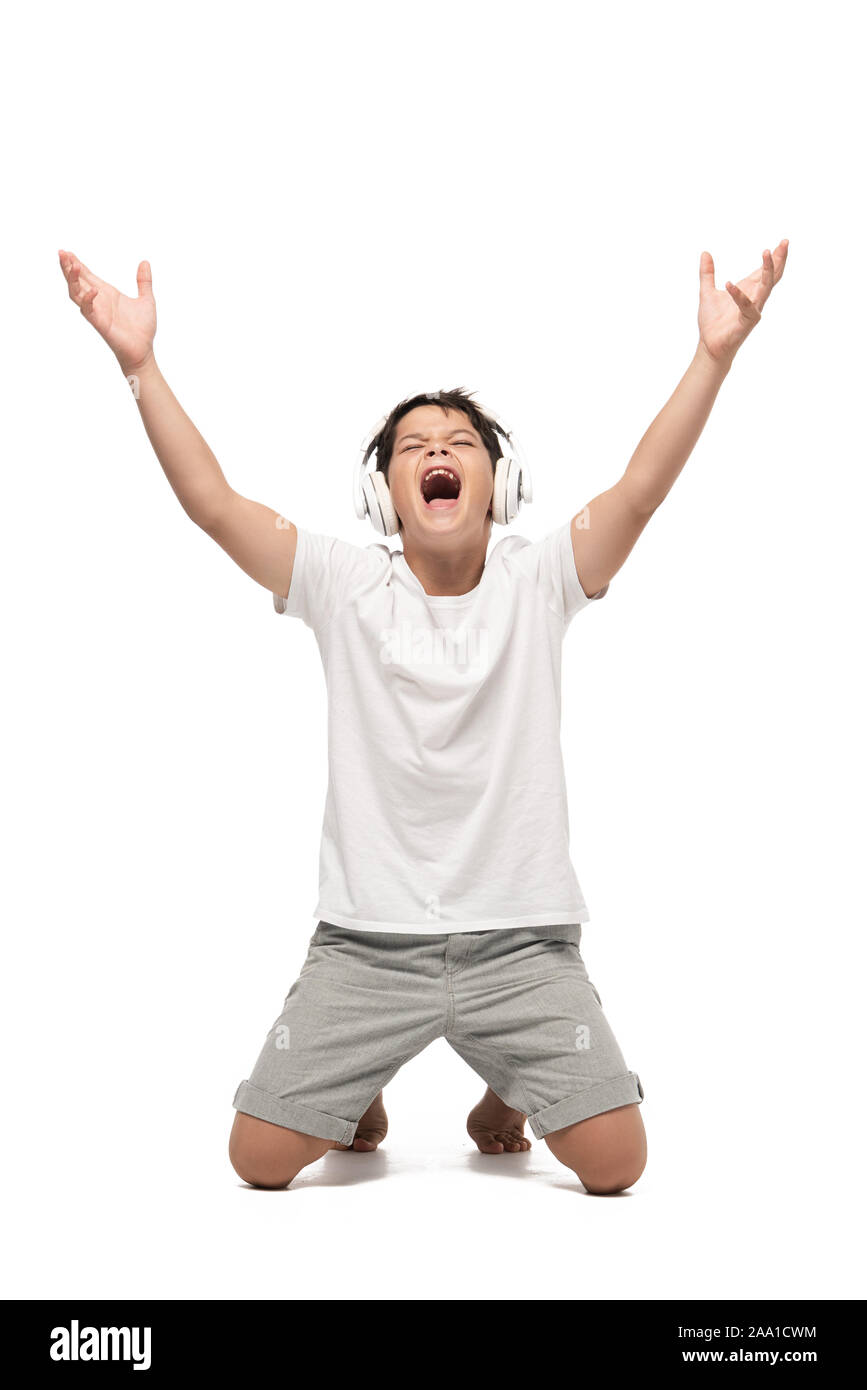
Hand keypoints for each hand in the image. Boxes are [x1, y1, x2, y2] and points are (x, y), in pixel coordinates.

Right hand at [58, 250, 156, 375]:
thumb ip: (144, 281)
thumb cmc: (143, 329)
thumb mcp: (146, 300)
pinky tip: (93, 290)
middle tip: (61, 253)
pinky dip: (88, 299)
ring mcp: (97, 312)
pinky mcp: (99, 324)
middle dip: (68, 267)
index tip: (66, 252)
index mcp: (107, 293)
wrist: (144, 350)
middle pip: (76, 281)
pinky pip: (87, 310)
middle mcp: (98, 301)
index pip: (87, 275)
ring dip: (72, 280)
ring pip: (76, 293)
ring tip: (71, 265)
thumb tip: (145, 262)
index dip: (76, 264)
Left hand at [698, 239, 788, 366]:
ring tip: (766, 252)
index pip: (765, 270)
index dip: (774, 257)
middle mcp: (755, 298)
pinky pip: (746, 306)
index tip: (783, 242)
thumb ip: (707, 273)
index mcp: (748, 289)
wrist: (709, 344)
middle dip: (779, 259)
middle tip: (785, 242)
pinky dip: (738, 295)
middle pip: (773, 276)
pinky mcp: (747, 321)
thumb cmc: (712, 321)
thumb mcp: (707, 291)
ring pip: (766, 287)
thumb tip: (705, 253)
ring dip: (768, 270)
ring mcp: (753, 309)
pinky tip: (729, 284)